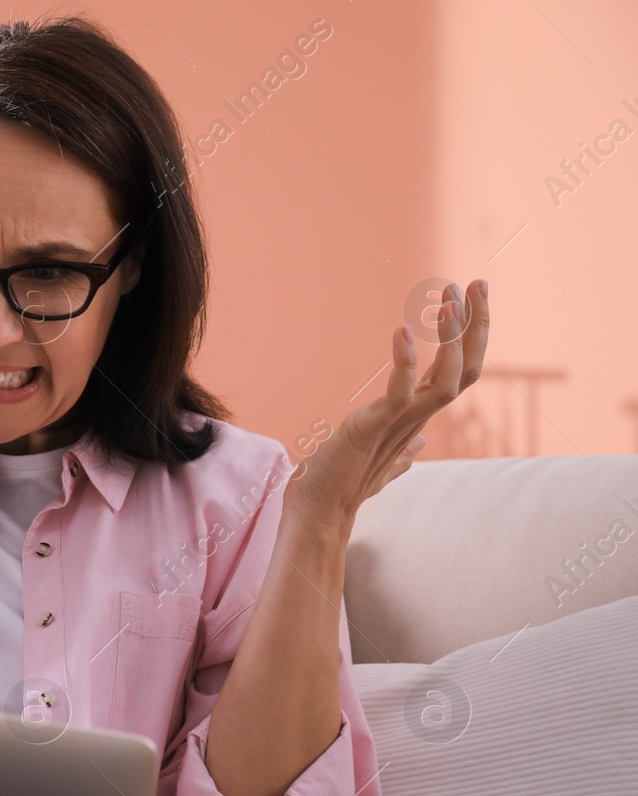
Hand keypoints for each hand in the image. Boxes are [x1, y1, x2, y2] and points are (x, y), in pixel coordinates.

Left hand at [287, 279, 489, 530]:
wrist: (317, 512)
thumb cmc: (343, 484)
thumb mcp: (378, 461)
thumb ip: (402, 451)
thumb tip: (420, 444)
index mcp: (417, 418)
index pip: (459, 372)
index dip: (470, 338)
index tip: (471, 298)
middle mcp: (416, 420)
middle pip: (466, 369)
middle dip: (475, 326)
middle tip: (478, 284)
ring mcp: (398, 425)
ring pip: (446, 380)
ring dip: (452, 339)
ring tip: (450, 300)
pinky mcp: (372, 428)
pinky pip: (400, 393)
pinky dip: (405, 363)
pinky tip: (403, 331)